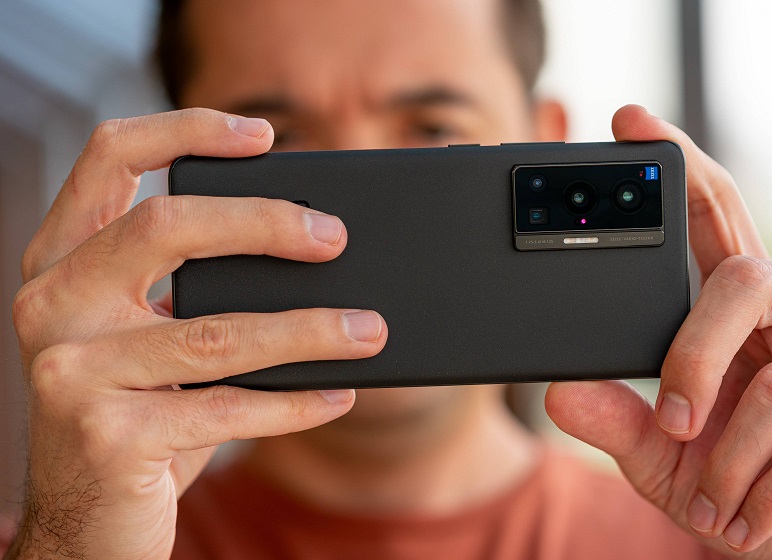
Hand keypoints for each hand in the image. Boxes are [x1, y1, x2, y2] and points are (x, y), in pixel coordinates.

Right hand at [8, 109, 386, 558]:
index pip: (109, 158)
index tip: (263, 135)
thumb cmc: (133, 414)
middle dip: (266, 224)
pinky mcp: (107, 435)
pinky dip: (295, 401)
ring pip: (217, 331)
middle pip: (166, 228)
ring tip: (368, 329)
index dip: (186, 131)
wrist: (86, 520)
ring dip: (308, 329)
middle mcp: (52, 305)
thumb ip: (192, 289)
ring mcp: (71, 371)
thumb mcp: (148, 337)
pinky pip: (229, 408)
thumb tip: (308, 247)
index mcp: (62, 262)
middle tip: (335, 239)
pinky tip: (338, 394)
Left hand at [545, 105, 771, 557]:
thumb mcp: (667, 462)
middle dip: (696, 354)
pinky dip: (765, 496)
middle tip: (676, 422)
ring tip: (718, 503)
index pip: (711, 219)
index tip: (630, 122)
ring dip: (731, 461)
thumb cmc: (741, 490)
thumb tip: (559, 392)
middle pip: (741, 277)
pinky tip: (749, 520)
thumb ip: (620, 424)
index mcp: (741, 315)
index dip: (679, 167)